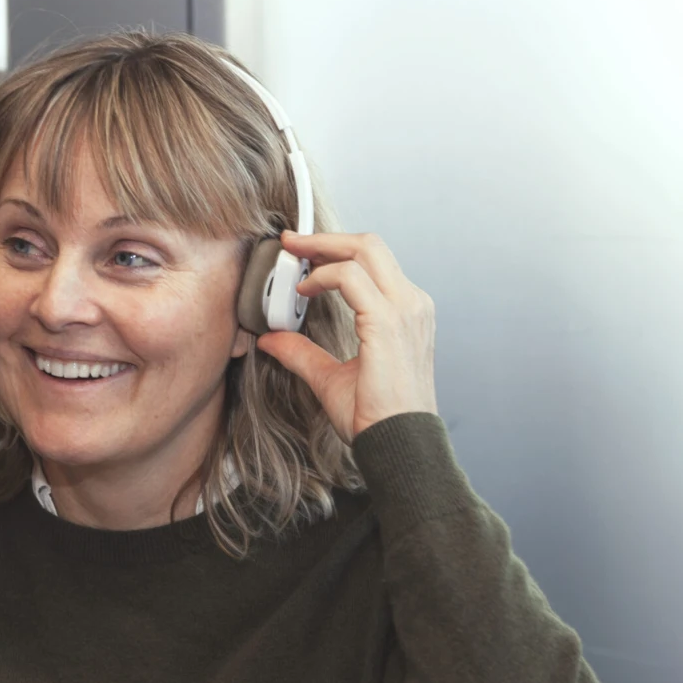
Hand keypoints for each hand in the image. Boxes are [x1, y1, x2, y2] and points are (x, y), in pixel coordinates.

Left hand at [256, 231, 437, 442]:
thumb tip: (271, 339)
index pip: (374, 263)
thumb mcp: (332, 378)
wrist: (399, 444)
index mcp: (406, 313)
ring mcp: (405, 310)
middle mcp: (411, 304)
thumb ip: (303, 354)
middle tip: (292, 243)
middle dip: (326, 238)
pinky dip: (323, 276)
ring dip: (322, 248)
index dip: (336, 251)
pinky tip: (304, 290)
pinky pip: (351, 278)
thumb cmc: (378, 418)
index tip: (304, 255)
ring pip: (364, 250)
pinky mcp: (389, 321)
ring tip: (293, 257)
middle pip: (370, 245)